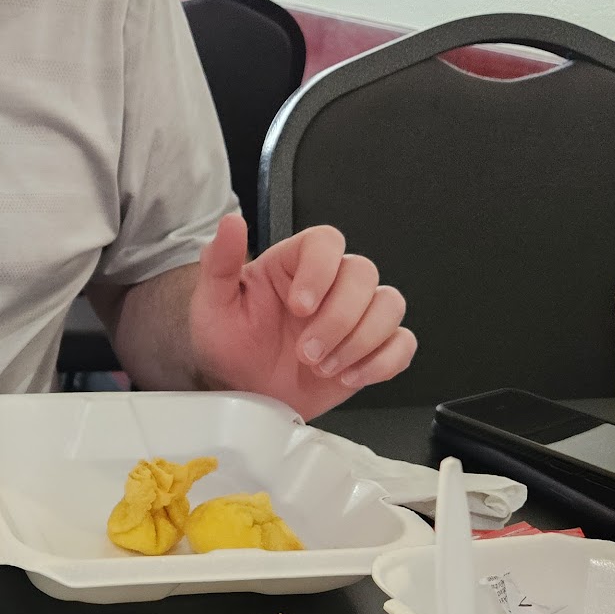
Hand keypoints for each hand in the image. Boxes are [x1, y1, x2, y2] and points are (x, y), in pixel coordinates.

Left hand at [189, 214, 415, 417]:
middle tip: (305, 352)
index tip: (299, 307)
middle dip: (338, 319)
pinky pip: (402, 343)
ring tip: (323, 368)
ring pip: (389, 305)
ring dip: (360, 341)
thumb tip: (231, 223)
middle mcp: (331, 284)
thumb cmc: (228, 344)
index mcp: (295, 264)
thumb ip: (219, 262)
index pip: (326, 242)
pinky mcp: (373, 348)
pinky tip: (349, 376)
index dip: (320, 271)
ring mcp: (356, 315)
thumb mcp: (212, 304)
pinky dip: (382, 362)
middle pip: (363, 273)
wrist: (242, 391)